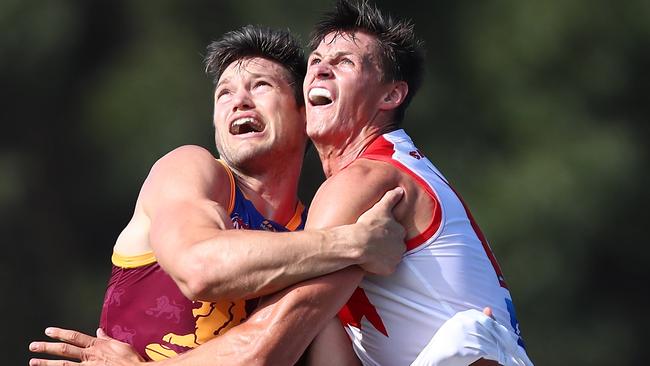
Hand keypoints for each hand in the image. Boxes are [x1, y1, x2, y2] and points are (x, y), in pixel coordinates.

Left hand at [29, 327, 144, 365]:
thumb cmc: (130, 360)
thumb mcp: (120, 344)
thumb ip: (106, 338)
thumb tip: (99, 331)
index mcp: (97, 345)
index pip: (74, 337)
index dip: (60, 333)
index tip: (49, 331)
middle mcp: (90, 355)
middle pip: (64, 350)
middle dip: (47, 348)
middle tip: (33, 346)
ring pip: (63, 365)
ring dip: (47, 363)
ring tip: (34, 361)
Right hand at [355, 187, 405, 274]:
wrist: (357, 242)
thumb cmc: (368, 224)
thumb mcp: (380, 207)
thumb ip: (391, 198)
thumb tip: (400, 189)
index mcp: (400, 231)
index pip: (397, 232)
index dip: (387, 233)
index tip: (378, 233)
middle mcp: (402, 245)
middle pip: (396, 246)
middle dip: (388, 245)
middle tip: (374, 243)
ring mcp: (396, 258)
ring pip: (392, 257)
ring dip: (385, 256)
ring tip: (372, 253)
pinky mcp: (389, 269)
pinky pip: (387, 268)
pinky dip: (381, 267)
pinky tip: (371, 262)